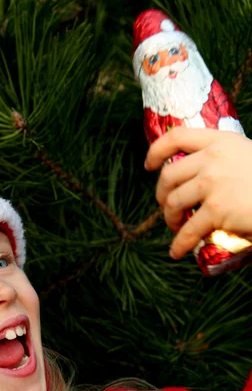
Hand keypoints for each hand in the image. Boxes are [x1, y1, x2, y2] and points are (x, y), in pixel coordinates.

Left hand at [144, 127, 251, 258]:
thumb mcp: (247, 156)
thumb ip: (225, 160)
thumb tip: (200, 175)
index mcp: (220, 141)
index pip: (176, 137)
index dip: (156, 151)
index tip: (149, 166)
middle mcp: (212, 159)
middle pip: (169, 176)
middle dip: (161, 194)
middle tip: (166, 207)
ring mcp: (212, 184)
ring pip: (173, 203)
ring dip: (169, 219)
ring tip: (175, 228)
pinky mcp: (216, 210)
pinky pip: (187, 230)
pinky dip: (179, 244)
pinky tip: (176, 252)